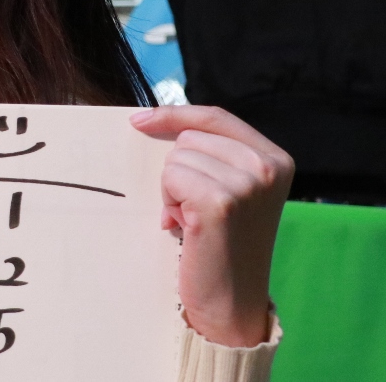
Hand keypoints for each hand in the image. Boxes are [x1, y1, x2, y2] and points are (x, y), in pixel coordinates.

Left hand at [131, 106, 293, 347]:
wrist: (231, 301)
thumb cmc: (221, 244)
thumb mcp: (230, 189)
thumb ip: (212, 155)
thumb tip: (152, 121)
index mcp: (276, 158)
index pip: (215, 117)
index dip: (174, 115)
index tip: (139, 118)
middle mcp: (268, 167)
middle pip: (189, 137)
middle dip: (179, 170)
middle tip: (195, 208)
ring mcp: (248, 183)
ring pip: (176, 158)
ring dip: (174, 189)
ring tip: (194, 220)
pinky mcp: (221, 202)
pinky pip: (170, 178)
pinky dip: (169, 201)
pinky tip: (186, 226)